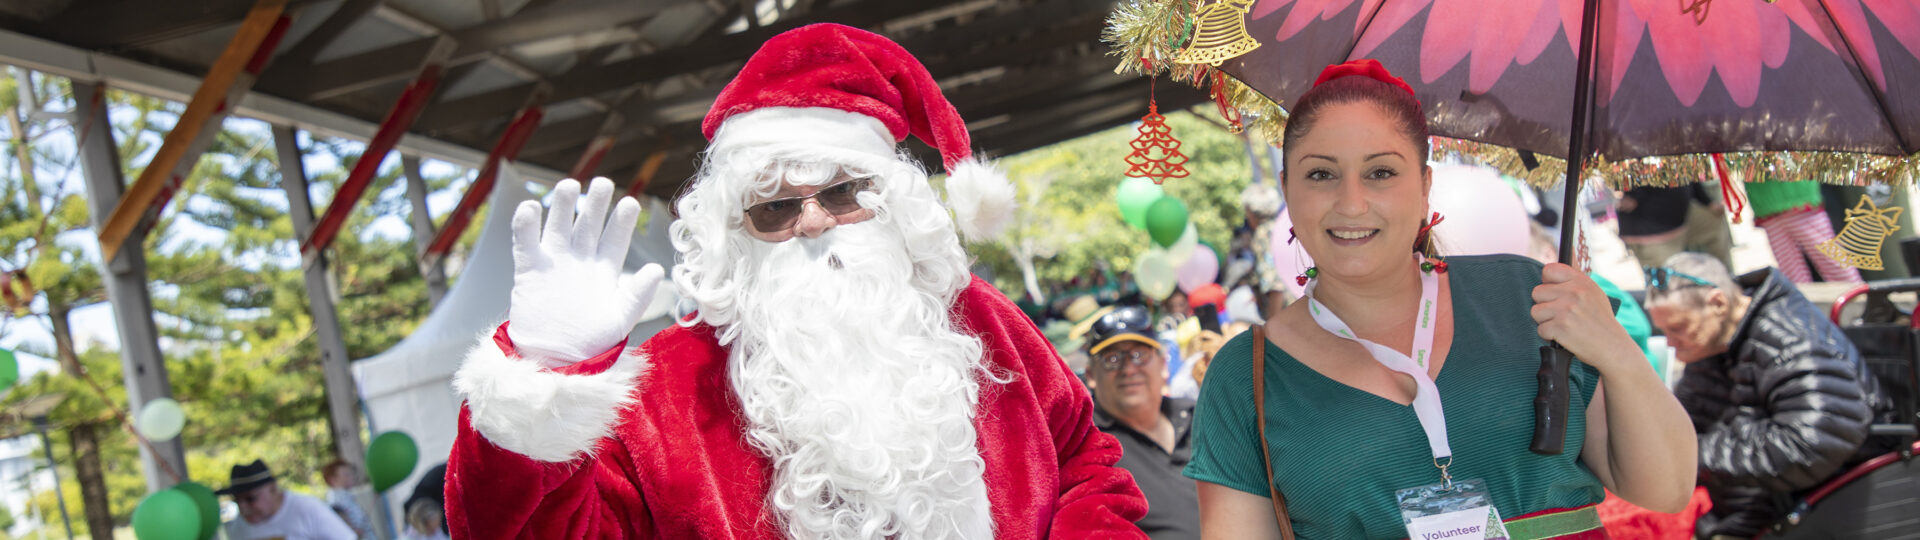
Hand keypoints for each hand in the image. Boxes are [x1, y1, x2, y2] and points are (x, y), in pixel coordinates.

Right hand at [506, 178, 663, 365]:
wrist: (556, 360)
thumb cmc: (592, 342)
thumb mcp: (621, 318)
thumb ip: (638, 294)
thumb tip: (656, 268)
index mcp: (604, 270)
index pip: (615, 239)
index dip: (621, 222)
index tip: (630, 203)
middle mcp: (580, 261)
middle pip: (588, 225)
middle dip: (595, 204)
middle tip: (603, 183)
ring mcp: (554, 263)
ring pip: (559, 226)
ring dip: (563, 206)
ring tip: (570, 185)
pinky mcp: (529, 270)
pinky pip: (525, 242)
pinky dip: (526, 225)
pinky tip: (532, 207)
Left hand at [1531, 263, 1638, 373]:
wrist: (1613, 347)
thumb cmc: (1600, 320)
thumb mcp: (1593, 292)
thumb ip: (1576, 275)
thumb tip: (1569, 248)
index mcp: (1581, 281)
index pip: (1548, 270)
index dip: (1548, 283)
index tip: (1556, 294)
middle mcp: (1574, 292)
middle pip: (1537, 292)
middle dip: (1545, 305)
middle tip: (1563, 314)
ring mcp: (1567, 309)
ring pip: (1536, 312)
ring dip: (1546, 322)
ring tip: (1565, 325)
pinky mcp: (1561, 327)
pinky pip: (1541, 329)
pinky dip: (1550, 336)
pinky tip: (1566, 336)